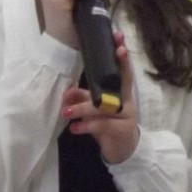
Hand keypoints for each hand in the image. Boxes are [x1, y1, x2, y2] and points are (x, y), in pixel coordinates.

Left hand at [61, 32, 138, 163]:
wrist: (121, 151)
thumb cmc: (108, 125)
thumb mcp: (95, 110)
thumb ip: (83, 98)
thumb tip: (66, 91)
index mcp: (120, 93)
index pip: (123, 71)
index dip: (122, 57)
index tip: (119, 40)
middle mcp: (126, 102)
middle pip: (122, 82)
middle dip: (117, 67)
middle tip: (116, 51)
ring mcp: (126, 116)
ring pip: (104, 107)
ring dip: (82, 109)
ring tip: (66, 113)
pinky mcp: (121, 131)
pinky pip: (102, 125)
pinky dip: (86, 126)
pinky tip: (74, 128)